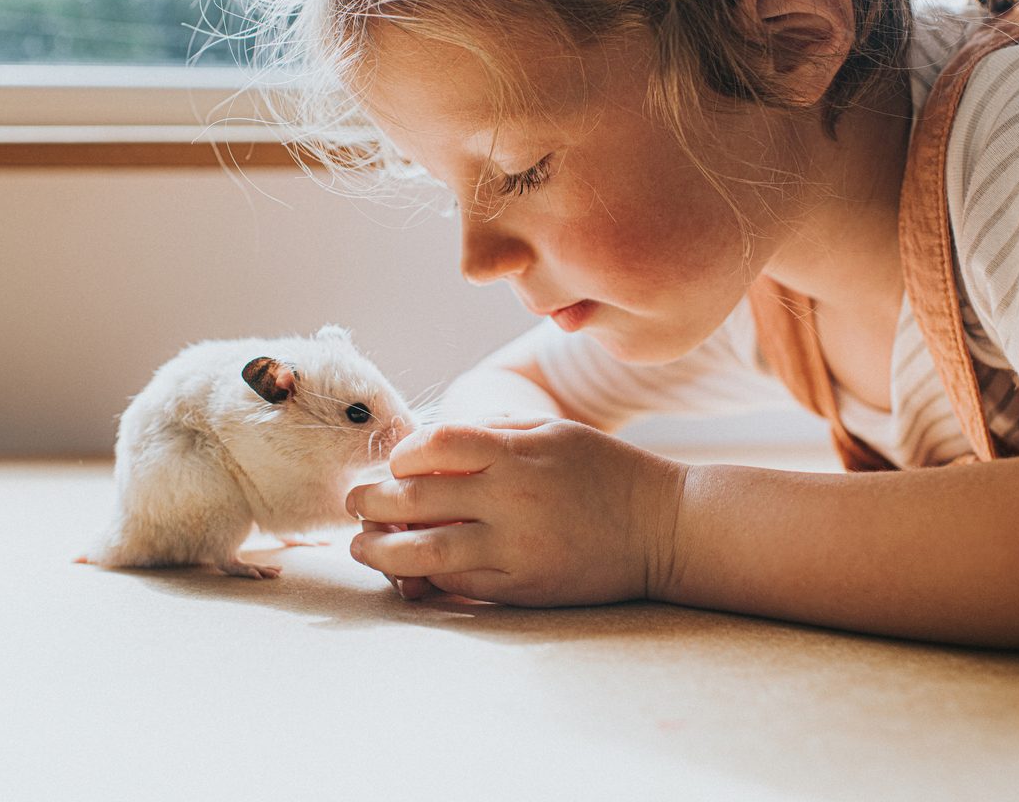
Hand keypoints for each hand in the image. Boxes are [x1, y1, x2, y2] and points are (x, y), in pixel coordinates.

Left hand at [345, 417, 686, 606]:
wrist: (663, 528)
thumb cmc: (606, 470)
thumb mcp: (553, 430)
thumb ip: (493, 431)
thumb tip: (430, 445)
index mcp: (517, 452)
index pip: (434, 445)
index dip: (401, 454)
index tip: (395, 463)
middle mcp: (511, 498)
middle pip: (415, 498)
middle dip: (371, 501)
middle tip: (354, 503)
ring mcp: (515, 549)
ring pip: (424, 554)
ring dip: (380, 550)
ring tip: (361, 546)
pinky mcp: (522, 589)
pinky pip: (457, 587)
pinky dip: (423, 580)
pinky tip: (407, 572)